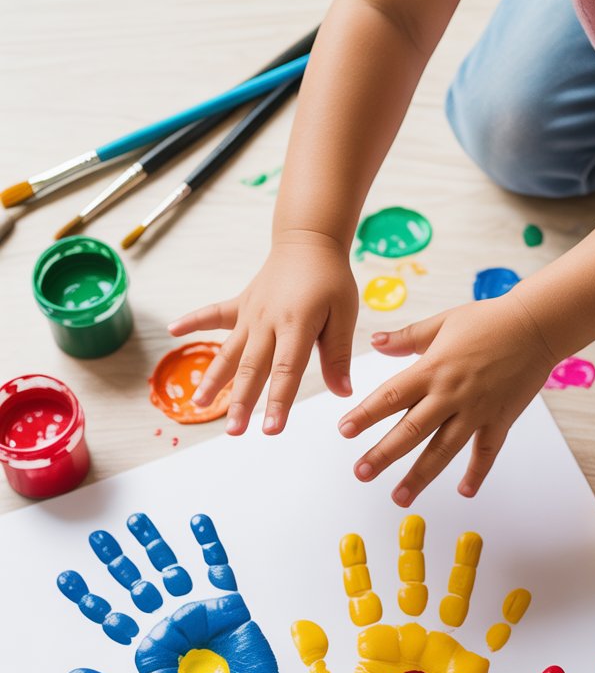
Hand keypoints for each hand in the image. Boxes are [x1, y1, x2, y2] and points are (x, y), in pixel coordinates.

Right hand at [168, 231, 358, 435]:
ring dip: (213, 378)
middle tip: (234, 432)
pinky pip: (213, 313)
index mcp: (296, 325)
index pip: (286, 371)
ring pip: (228, 351)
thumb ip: (338, 355)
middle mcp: (267, 321)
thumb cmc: (330, 280)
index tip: (271, 430)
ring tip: (198, 404)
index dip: (279, 402)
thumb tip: (343, 393)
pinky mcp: (241, 304)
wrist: (309, 240)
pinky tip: (172, 331)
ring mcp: (250, 313)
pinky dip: (192, 321)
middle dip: (241, 402)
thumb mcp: (343, 315)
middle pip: (252, 368)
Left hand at [339, 296, 555, 504]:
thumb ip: (406, 338)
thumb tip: (375, 342)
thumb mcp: (442, 322)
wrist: (537, 324)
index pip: (391, 396)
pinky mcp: (500, 420)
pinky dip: (476, 473)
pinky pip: (486, 452)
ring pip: (444, 449)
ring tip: (401, 497)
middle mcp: (451, 394)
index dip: (365, 415)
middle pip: (411, 430)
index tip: (344, 431)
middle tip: (361, 473)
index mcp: (433, 369)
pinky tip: (465, 492)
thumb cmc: (489, 319)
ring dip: (421, 476)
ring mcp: (476, 410)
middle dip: (383, 454)